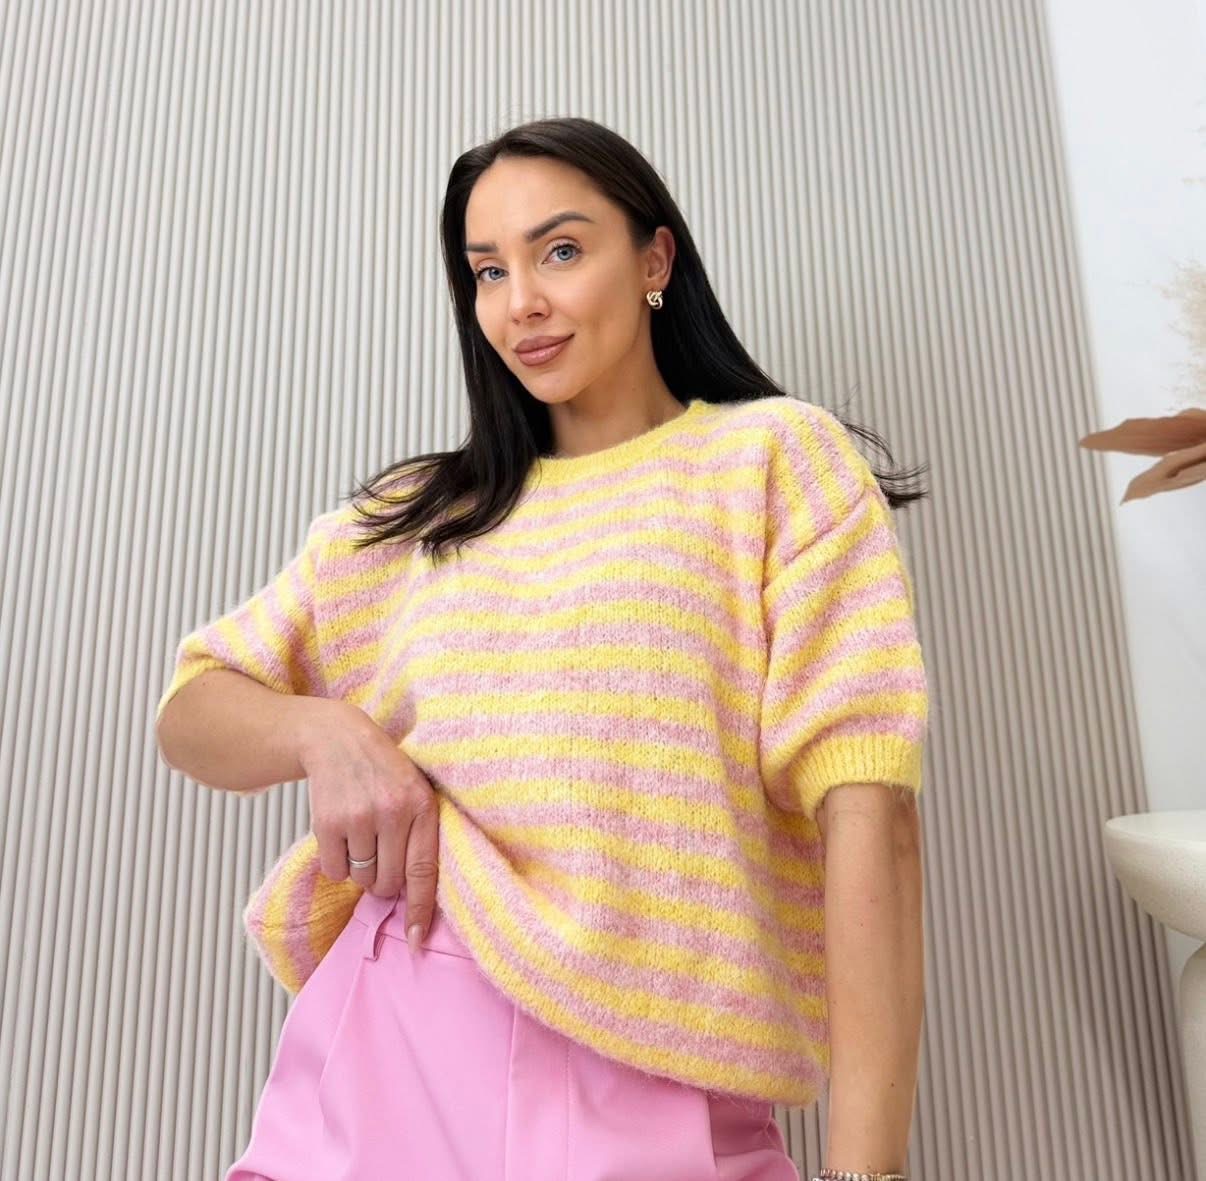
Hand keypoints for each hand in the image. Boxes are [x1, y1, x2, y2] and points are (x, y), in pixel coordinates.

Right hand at [298, 701, 439, 946]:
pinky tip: (342, 834)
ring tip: (362, 835)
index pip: (424, 870)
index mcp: (422, 806)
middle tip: (380, 856)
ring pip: (361, 879)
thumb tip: (415, 895)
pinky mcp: (327, 824)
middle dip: (385, 881)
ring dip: (361, 869)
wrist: (338, 739)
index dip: (420, 909)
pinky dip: (337, 863)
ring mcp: (358, 818)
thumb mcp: (415, 791)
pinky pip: (334, 872)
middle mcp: (392, 813)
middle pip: (389, 883)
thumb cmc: (385, 772)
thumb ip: (421, 835)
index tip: (415, 940)